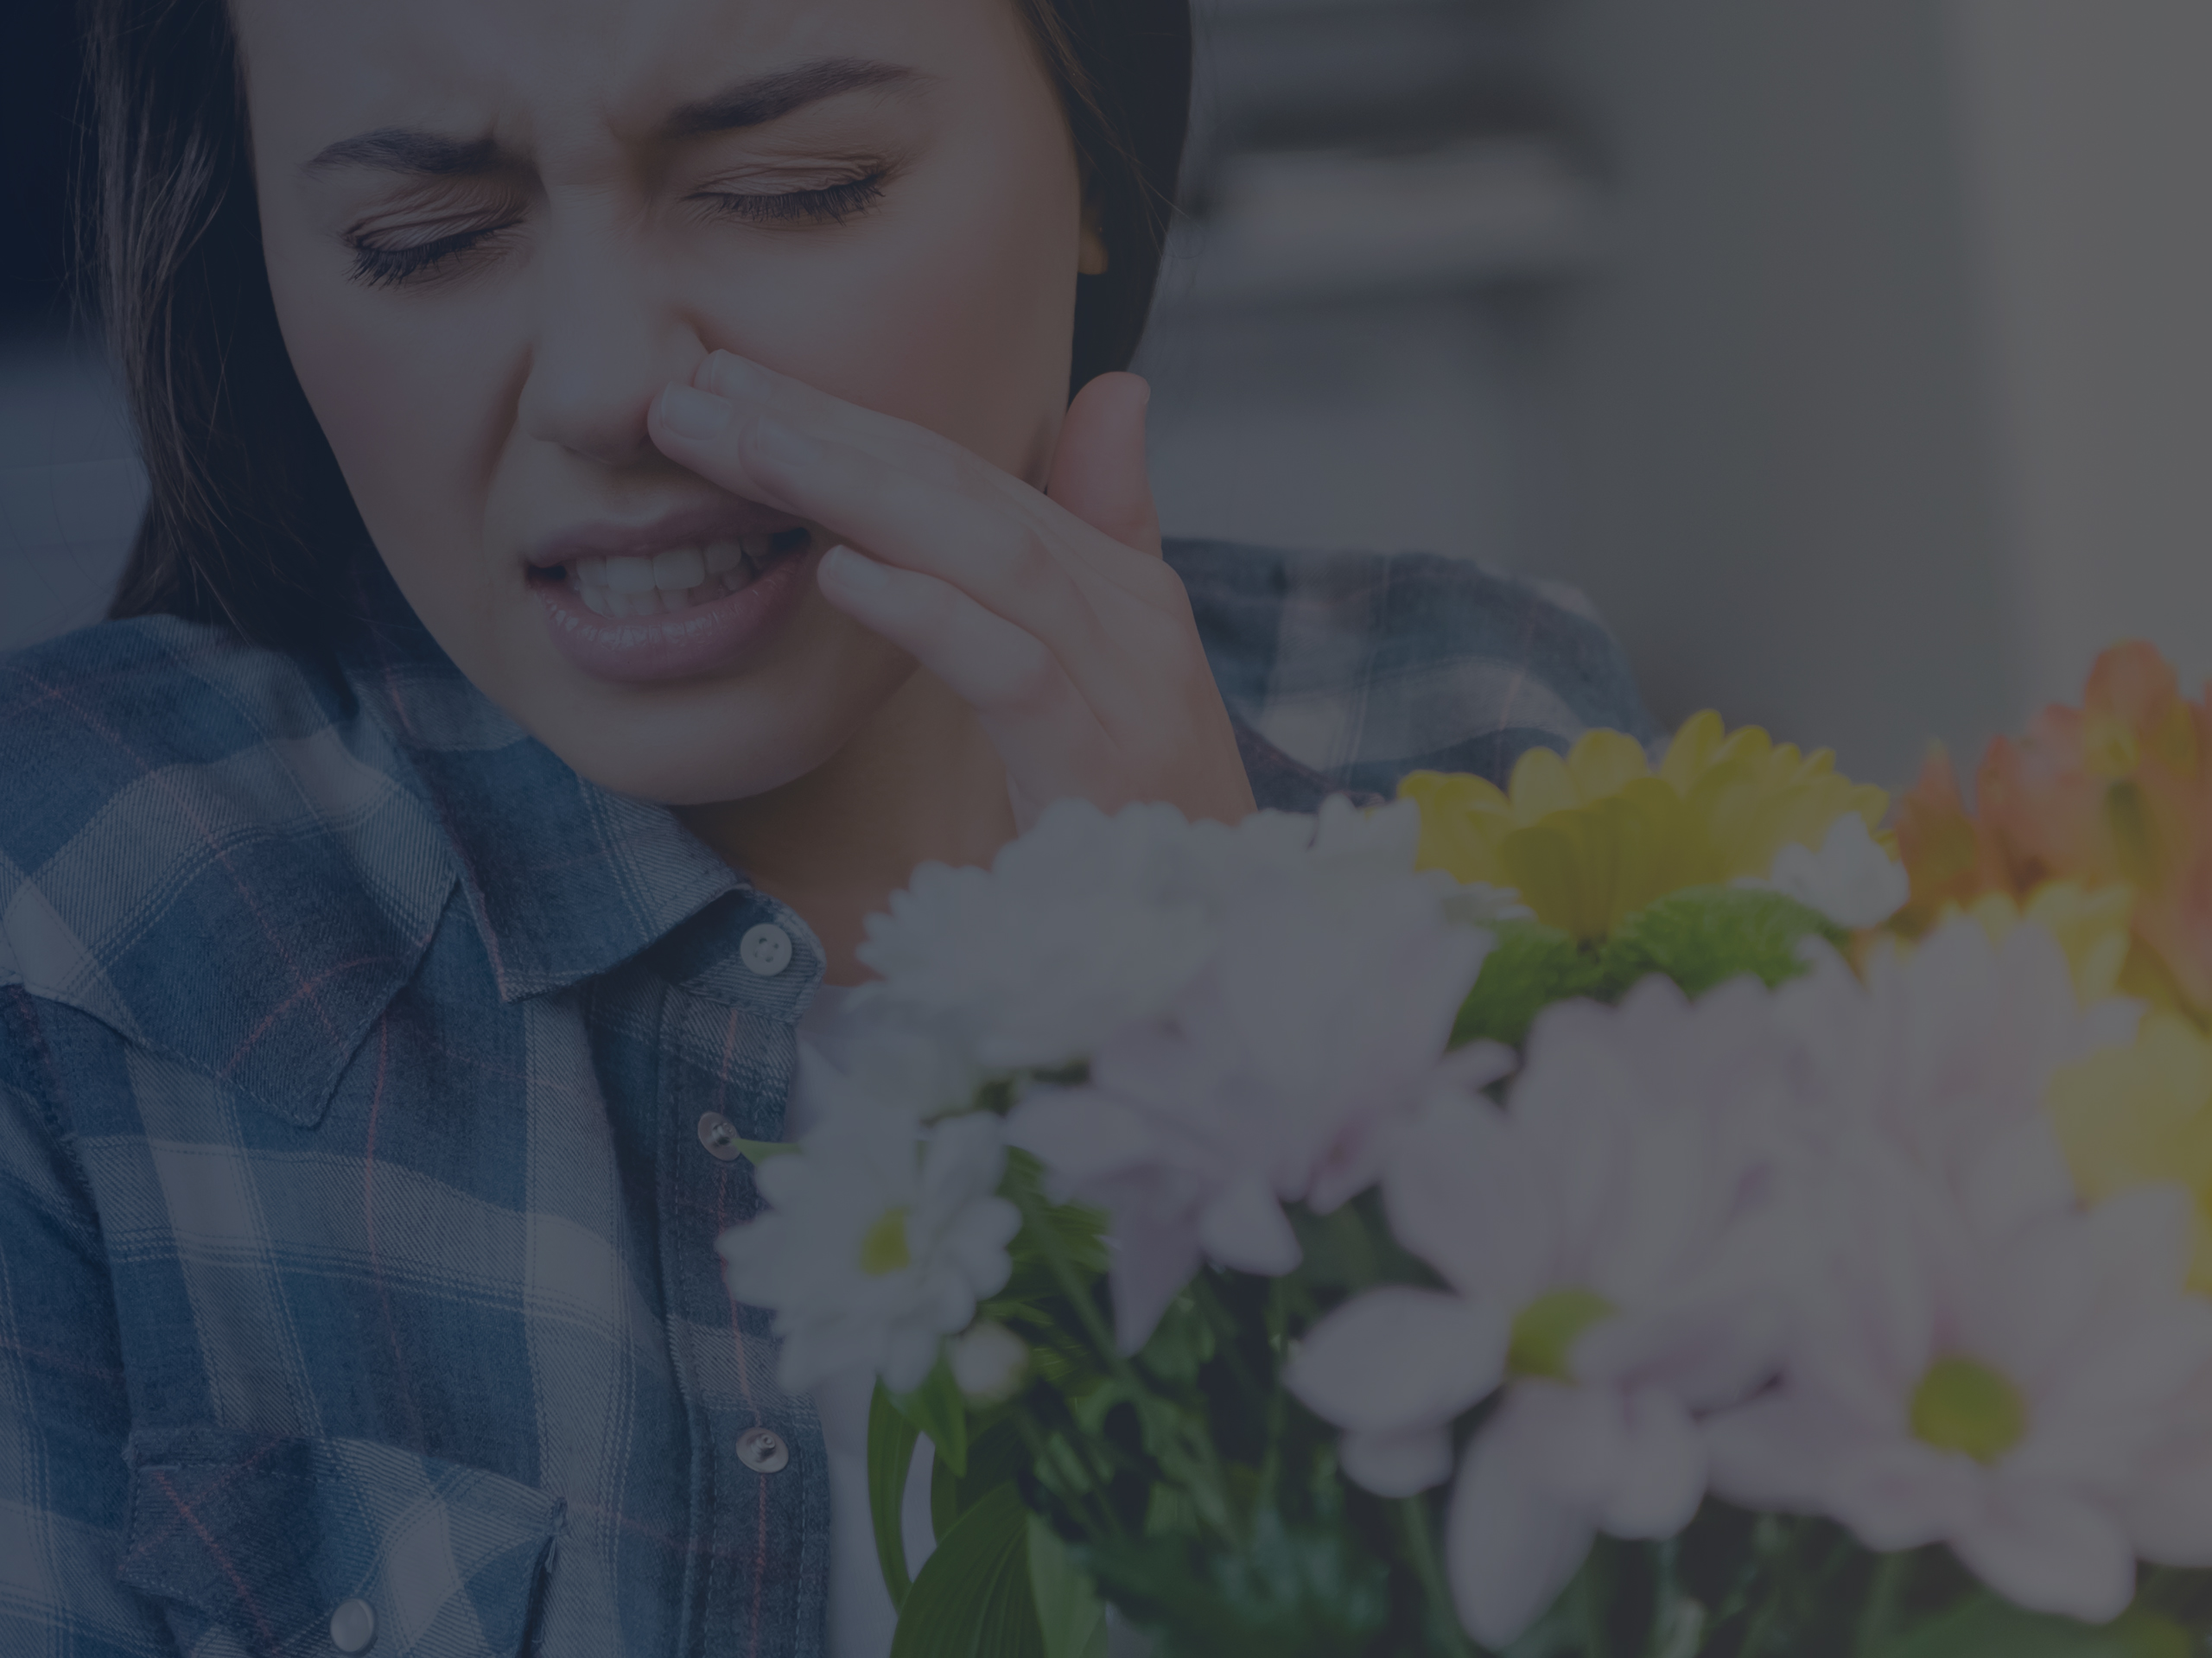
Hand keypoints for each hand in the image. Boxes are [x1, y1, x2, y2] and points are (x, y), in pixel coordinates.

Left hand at [648, 352, 1257, 831]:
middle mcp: (1133, 620)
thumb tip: (1116, 392)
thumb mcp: (1113, 678)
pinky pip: (1013, 673)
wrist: (1225, 951)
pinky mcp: (1105, 770)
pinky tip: (844, 576)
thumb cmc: (1145, 825)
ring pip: (988, 556)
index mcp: (1122, 590)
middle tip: (699, 395)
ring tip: (746, 449)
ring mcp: (1129, 692)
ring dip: (856, 492)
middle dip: (828, 433)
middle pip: (965, 495)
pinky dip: (931, 615)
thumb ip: (1103, 539)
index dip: (849, 420)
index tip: (730, 387)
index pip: (969, 476)